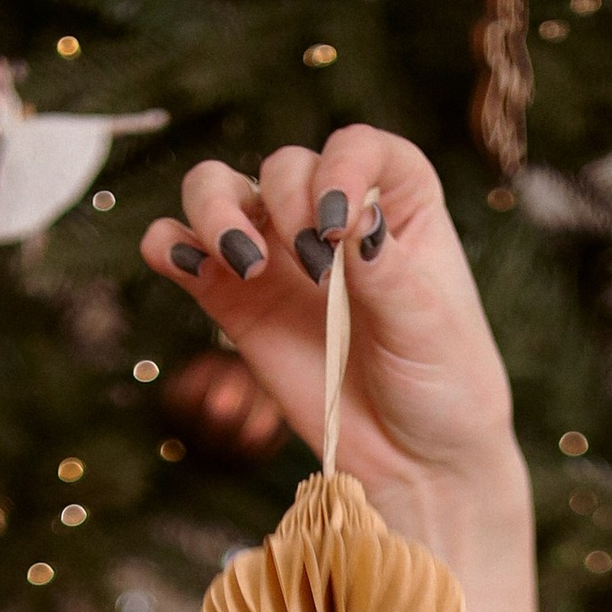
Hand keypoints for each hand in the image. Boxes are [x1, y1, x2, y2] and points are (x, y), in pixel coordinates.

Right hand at [144, 125, 538, 611]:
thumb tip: (343, 219)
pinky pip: (181, 252)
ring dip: (216, 210)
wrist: (417, 464)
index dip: (341, 166)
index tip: (340, 223)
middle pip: (282, 165)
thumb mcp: (429, 326)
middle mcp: (329, 218)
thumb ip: (385, 267)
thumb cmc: (443, 387)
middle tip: (315, 269)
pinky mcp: (235, 304)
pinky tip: (183, 268)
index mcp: (395, 203)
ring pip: (218, 190)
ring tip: (246, 264)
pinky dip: (168, 246)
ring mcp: (276, 258)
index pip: (357, 147)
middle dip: (289, 202)